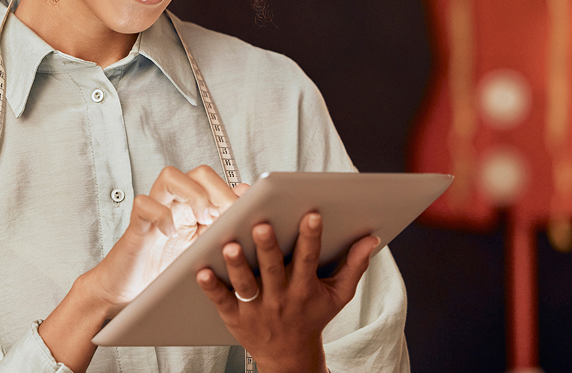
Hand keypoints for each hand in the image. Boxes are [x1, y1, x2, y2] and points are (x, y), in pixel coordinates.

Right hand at [39, 165, 244, 371]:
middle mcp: (176, 204)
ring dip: (191, 194)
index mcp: (196, 209)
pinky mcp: (137, 225)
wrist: (130, 294)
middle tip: (224, 216)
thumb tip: (247, 197)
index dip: (234, 192)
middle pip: (199, 173)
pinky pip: (144, 204)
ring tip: (201, 217)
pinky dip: (160, 215)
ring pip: (170, 176)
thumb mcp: (204, 253)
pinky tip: (170, 233)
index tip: (247, 213)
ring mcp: (156, 211)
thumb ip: (224, 228)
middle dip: (218, 191)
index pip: (219, 182)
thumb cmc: (167, 273)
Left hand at [195, 213, 379, 372]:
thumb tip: (371, 238)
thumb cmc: (312, 316)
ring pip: (246, 284)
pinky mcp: (235, 316)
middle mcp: (281, 297)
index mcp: (305, 288)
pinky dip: (212, 286)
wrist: (289, 356)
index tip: (312, 214)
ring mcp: (257, 308)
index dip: (312, 237)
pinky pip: (222, 300)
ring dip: (237, 265)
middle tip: (261, 224)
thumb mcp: (338, 295)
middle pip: (273, 269)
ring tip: (230, 244)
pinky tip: (200, 270)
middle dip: (269, 246)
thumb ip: (354, 266)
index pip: (309, 259)